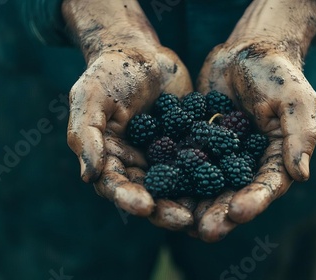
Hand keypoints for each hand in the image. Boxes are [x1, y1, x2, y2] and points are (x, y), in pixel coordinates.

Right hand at [63, 0, 193, 229]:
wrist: (142, 52)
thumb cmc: (109, 73)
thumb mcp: (90, 98)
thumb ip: (86, 135)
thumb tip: (89, 176)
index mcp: (111, 158)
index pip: (117, 185)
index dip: (129, 198)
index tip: (145, 206)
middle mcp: (138, 164)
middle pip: (151, 194)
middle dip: (166, 209)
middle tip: (185, 220)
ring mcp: (164, 157)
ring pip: (178, 186)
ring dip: (191, 201)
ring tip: (208, 213)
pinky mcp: (188, 146)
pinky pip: (201, 164)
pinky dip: (213, 176)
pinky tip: (229, 185)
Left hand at [194, 0, 315, 241]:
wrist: (246, 51)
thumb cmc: (277, 73)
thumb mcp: (295, 100)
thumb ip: (298, 136)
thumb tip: (300, 175)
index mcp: (274, 159)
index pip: (266, 186)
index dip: (254, 201)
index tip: (238, 212)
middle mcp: (246, 164)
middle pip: (233, 194)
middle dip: (220, 213)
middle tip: (205, 230)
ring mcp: (219, 156)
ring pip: (206, 185)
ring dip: (194, 204)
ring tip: (179, 219)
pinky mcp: (197, 144)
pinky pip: (184, 163)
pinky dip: (173, 176)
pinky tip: (159, 190)